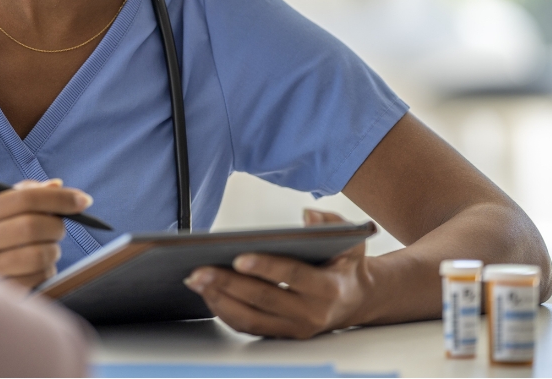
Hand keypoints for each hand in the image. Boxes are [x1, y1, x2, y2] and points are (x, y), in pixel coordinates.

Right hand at [0, 179, 92, 288]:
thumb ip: (23, 196)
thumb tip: (57, 185)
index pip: (24, 198)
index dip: (59, 198)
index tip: (84, 201)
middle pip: (33, 226)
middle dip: (57, 226)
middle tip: (59, 229)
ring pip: (39, 255)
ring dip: (53, 252)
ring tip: (44, 251)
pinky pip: (38, 279)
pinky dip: (46, 272)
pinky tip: (36, 270)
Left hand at [183, 209, 371, 338]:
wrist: (357, 301)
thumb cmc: (346, 265)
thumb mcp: (351, 239)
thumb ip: (331, 224)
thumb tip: (308, 216)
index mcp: (328, 288)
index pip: (293, 276)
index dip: (265, 268)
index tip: (238, 258)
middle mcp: (311, 313)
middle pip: (262, 299)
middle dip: (227, 284)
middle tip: (199, 270)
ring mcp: (295, 328)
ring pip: (250, 318)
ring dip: (218, 300)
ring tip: (194, 280)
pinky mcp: (282, 334)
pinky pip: (248, 326)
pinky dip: (224, 310)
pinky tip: (207, 292)